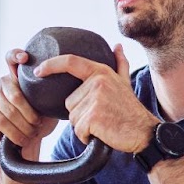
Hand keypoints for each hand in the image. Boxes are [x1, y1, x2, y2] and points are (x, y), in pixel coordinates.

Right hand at [0, 48, 50, 155]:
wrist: (26, 140)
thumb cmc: (39, 121)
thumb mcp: (49, 108)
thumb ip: (49, 96)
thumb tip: (61, 89)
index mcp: (20, 76)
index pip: (12, 58)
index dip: (16, 55)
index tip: (25, 58)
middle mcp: (4, 82)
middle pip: (16, 96)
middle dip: (31, 117)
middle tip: (38, 126)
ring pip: (10, 112)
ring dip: (24, 128)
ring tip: (31, 134)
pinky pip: (0, 121)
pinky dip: (14, 134)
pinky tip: (20, 139)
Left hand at [36, 44, 157, 153]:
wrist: (145, 132)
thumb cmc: (131, 110)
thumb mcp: (124, 83)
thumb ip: (119, 64)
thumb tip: (117, 46)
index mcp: (101, 72)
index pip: (70, 61)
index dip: (51, 65)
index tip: (38, 71)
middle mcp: (97, 82)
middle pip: (70, 101)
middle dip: (81, 114)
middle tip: (102, 117)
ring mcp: (96, 99)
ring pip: (73, 118)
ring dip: (84, 127)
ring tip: (103, 125)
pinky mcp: (94, 117)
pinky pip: (78, 130)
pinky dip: (87, 137)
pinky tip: (102, 134)